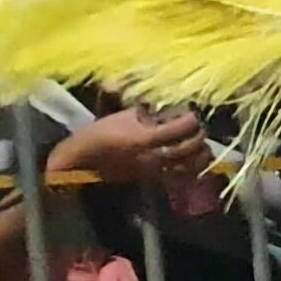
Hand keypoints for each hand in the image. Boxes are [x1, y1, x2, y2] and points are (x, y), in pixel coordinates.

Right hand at [50, 107, 212, 190]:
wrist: (79, 164)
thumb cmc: (94, 136)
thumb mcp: (115, 116)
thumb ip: (138, 109)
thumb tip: (153, 100)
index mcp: (143, 137)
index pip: (180, 128)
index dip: (191, 119)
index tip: (192, 112)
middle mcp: (154, 156)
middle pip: (190, 146)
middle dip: (199, 134)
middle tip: (199, 125)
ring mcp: (156, 170)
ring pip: (191, 164)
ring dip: (201, 152)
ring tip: (202, 142)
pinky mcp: (153, 180)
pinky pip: (182, 176)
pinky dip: (193, 168)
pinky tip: (194, 159)